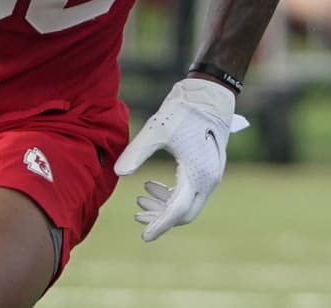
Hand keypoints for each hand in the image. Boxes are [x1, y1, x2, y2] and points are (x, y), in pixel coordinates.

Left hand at [113, 78, 248, 241]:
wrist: (210, 93)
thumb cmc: (183, 110)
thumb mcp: (156, 130)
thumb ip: (137, 153)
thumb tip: (119, 173)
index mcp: (198, 174)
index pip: (177, 211)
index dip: (160, 225)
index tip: (144, 235)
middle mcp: (209, 180)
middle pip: (184, 213)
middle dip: (160, 218)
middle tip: (136, 215)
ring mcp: (211, 175)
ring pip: (188, 203)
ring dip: (164, 206)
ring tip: (140, 199)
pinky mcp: (208, 167)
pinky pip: (191, 191)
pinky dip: (172, 194)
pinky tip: (151, 185)